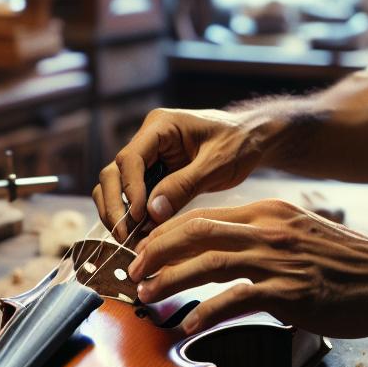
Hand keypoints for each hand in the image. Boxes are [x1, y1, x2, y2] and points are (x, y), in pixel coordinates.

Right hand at [93, 107, 271, 240]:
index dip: (129, 189)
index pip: (130, 158)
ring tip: (129, 240)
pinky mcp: (153, 174)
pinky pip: (133, 195)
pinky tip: (140, 236)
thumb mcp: (217, 164)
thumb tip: (151, 212)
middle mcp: (147, 139)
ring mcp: (148, 157)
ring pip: (116, 185)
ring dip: (118, 212)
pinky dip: (132, 215)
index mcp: (160, 126)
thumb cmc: (240, 143)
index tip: (138, 216)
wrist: (254, 139)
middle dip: (115, 205)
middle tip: (125, 236)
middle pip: (114, 172)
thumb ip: (184, 186)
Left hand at [125, 198, 367, 336]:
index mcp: (269, 212)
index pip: (204, 216)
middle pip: (197, 232)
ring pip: (209, 263)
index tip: (145, 250)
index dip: (167, 233)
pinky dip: (206, 313)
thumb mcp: (301, 234)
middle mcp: (269, 230)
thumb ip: (265, 237)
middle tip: (133, 272)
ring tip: (149, 296)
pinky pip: (236, 300)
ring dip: (172, 280)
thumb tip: (227, 252)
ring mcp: (279, 260)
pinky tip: (189, 326)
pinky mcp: (289, 291)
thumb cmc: (348, 264)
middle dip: (157, 252)